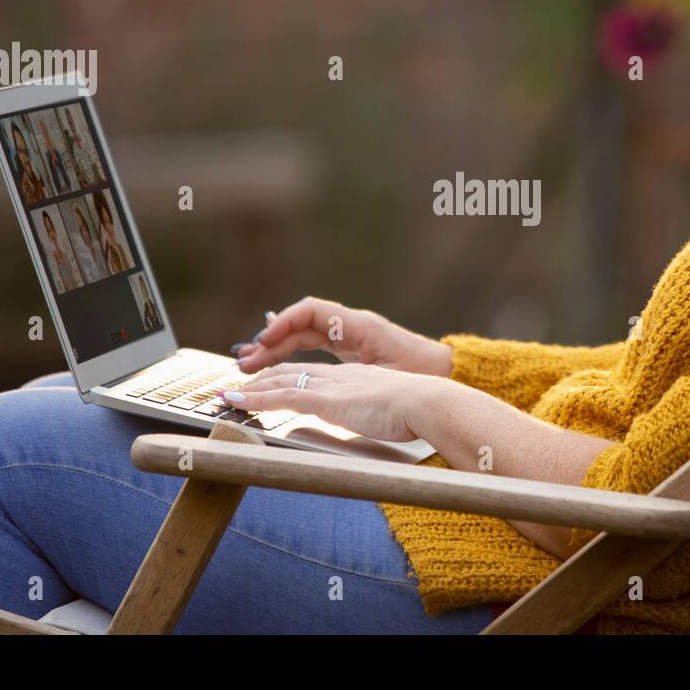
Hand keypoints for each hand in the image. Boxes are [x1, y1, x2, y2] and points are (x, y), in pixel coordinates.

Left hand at [220, 362, 440, 441]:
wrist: (427, 402)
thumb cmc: (418, 410)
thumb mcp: (390, 411)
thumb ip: (374, 413)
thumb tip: (372, 422)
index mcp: (352, 377)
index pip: (310, 373)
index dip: (286, 376)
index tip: (268, 380)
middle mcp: (337, 376)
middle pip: (289, 371)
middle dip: (261, 377)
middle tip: (239, 384)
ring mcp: (330, 386)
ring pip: (279, 380)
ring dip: (251, 387)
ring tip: (228, 393)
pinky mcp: (326, 400)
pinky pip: (282, 396)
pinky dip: (256, 398)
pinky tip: (237, 400)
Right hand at [231, 296, 452, 376]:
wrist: (446, 378)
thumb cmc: (422, 375)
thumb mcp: (388, 373)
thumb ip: (355, 369)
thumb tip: (318, 367)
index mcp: (359, 326)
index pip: (310, 311)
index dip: (283, 323)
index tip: (263, 341)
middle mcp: (351, 328)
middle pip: (300, 326)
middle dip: (270, 342)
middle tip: (243, 362)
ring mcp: (351, 339)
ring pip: (304, 338)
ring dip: (275, 350)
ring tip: (248, 364)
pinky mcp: (353, 353)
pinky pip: (314, 348)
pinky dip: (292, 356)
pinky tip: (274, 368)